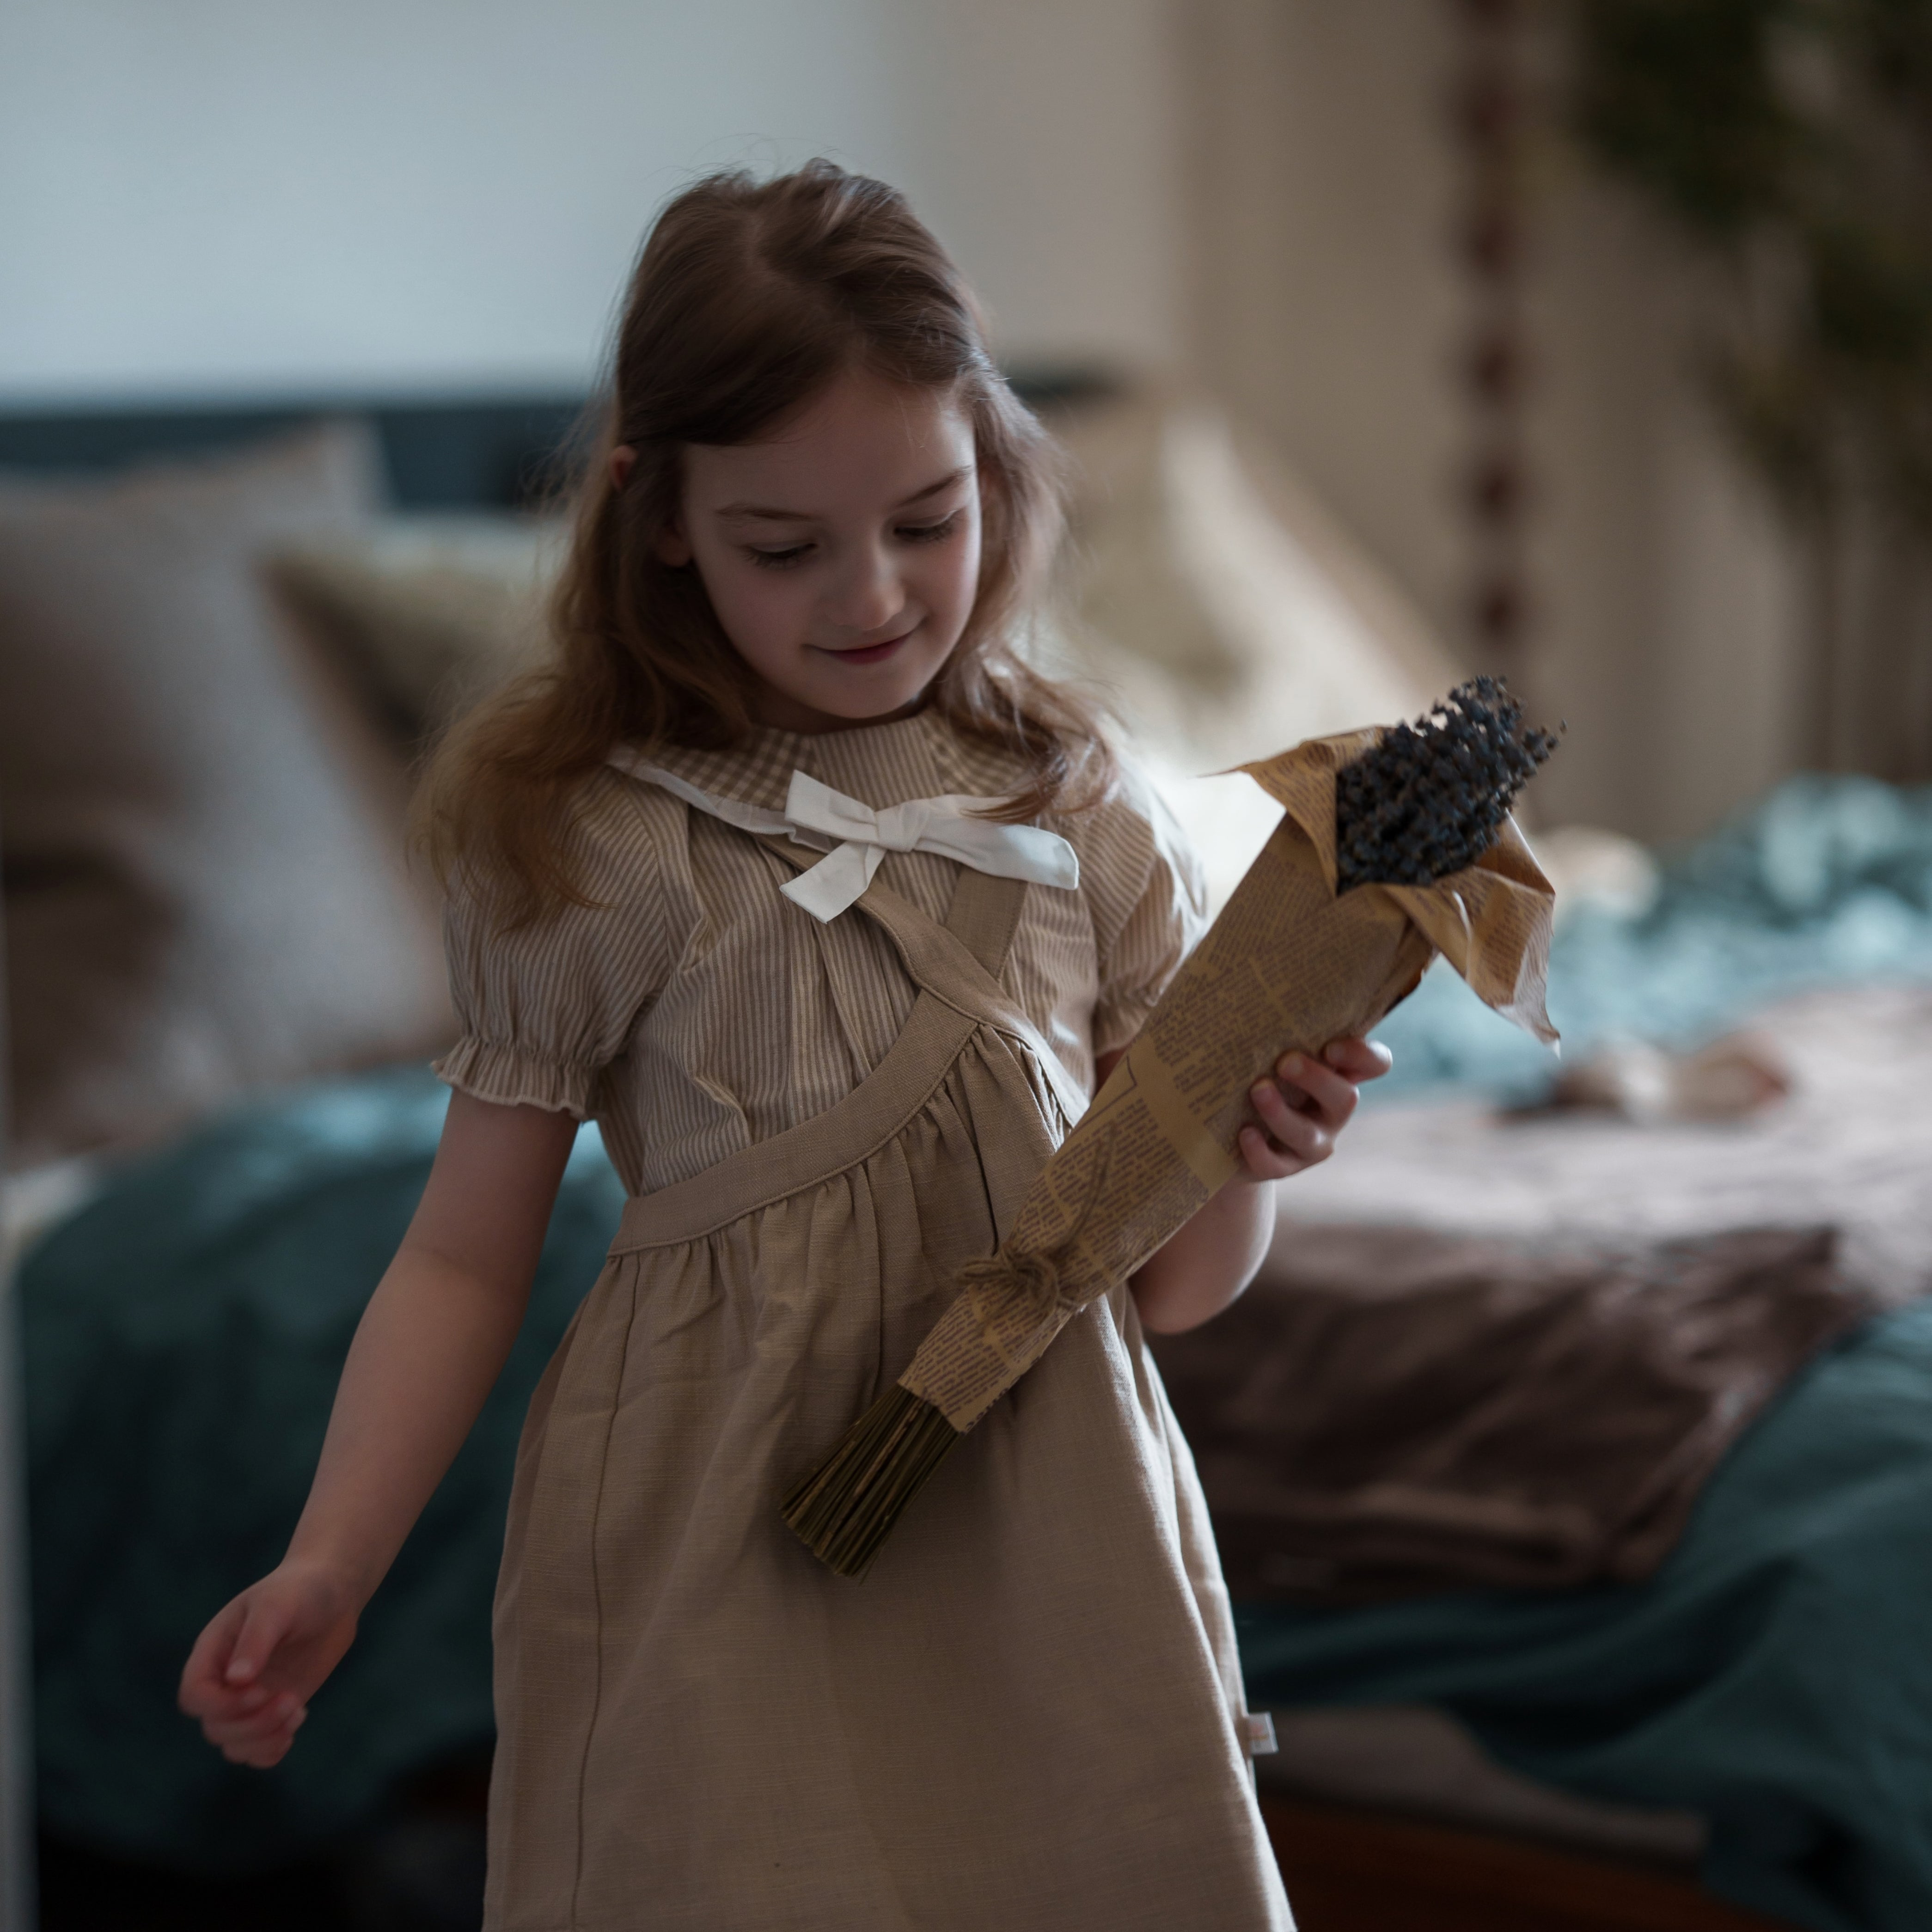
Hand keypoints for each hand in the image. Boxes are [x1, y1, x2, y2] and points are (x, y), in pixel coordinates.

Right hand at [178, 1560, 360, 1768]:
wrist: (332, 1595)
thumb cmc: (300, 1591)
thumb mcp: (277, 1606)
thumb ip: (256, 1640)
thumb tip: (236, 1680)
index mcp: (214, 1651)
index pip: (194, 1695)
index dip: (221, 1705)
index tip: (261, 1690)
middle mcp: (224, 1679)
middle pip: (214, 1727)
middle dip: (252, 1724)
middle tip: (291, 1700)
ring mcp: (247, 1698)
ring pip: (233, 1743)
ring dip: (264, 1740)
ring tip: (298, 1712)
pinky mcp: (271, 1709)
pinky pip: (254, 1749)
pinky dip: (270, 1751)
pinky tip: (294, 1727)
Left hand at [1237, 1037, 1391, 1180]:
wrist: (1232, 1129)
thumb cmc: (1260, 1074)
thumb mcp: (1274, 1053)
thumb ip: (1282, 1032)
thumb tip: (1257, 990)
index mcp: (1338, 1074)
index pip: (1375, 1063)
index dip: (1362, 1056)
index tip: (1330, 1046)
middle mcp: (1332, 1110)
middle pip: (1344, 1098)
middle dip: (1316, 1079)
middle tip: (1284, 1062)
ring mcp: (1312, 1142)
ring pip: (1306, 1134)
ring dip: (1280, 1112)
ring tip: (1257, 1090)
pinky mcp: (1283, 1166)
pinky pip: (1276, 1164)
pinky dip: (1259, 1149)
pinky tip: (1245, 1133)